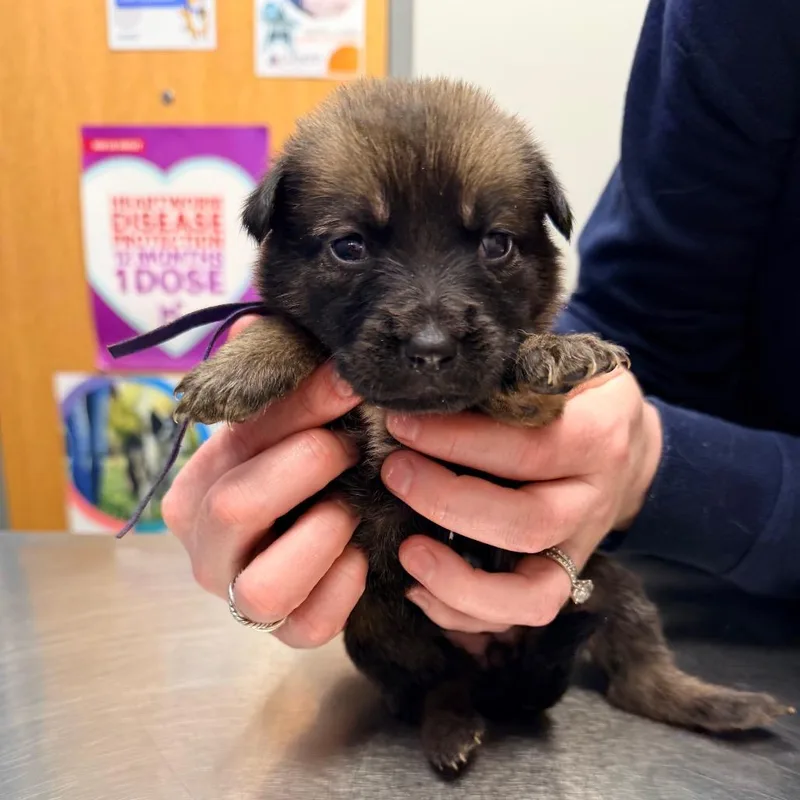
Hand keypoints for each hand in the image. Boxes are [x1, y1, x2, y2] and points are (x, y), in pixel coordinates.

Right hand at [162, 318, 366, 647]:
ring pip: (264, 585)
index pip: (238, 439)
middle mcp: (205, 544)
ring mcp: (239, 594)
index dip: (300, 406)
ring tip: (352, 508)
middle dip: (310, 465)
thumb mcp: (279, 428)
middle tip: (356, 446)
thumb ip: (272, 387)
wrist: (308, 546)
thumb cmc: (294, 474)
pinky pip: (309, 624)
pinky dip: (343, 588)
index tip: (350, 383)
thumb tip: (253, 326)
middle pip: (239, 505)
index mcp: (199, 485)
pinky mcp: (281, 632)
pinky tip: (360, 554)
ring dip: (322, 535)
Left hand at [380, 368, 662, 633]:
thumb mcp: (557, 363)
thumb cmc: (575, 394)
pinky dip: (467, 613)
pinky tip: (418, 586)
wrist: (627, 442)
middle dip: (449, 503)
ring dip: (460, 582)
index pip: (529, 448)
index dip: (459, 441)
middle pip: (528, 523)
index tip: (402, 424)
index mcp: (598, 433)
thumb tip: (426, 380)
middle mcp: (594, 498)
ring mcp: (580, 547)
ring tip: (407, 551)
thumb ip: (509, 373)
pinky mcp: (564, 578)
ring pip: (533, 593)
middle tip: (394, 473)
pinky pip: (524, 616)